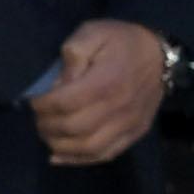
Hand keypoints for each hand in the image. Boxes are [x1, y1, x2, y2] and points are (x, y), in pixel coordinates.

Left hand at [30, 19, 168, 165]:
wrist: (160, 55)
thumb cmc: (121, 41)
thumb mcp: (92, 33)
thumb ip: (72, 55)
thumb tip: (57, 84)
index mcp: (105, 82)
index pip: (65, 103)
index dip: (42, 105)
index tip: (34, 100)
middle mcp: (118, 108)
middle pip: (74, 128)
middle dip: (47, 126)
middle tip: (38, 118)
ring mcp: (129, 124)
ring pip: (88, 147)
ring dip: (60, 146)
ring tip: (47, 135)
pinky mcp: (135, 133)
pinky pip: (106, 154)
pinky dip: (79, 160)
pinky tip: (59, 157)